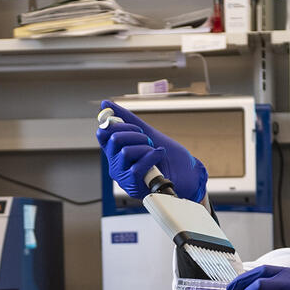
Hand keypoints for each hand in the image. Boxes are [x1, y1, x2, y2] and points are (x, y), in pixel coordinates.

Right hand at [94, 100, 208, 201]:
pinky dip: (152, 158)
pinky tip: (159, 157)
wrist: (187, 172)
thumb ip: (127, 119)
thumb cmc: (167, 155)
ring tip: (155, 152)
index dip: (118, 125)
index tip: (136, 127)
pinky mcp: (133, 186)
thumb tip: (105, 104)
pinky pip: (136, 168)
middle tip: (148, 141)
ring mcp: (123, 176)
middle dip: (136, 135)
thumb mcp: (147, 132)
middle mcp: (116, 164)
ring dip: (146, 148)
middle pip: (114, 140)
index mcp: (116, 151)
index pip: (103, 134)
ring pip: (125, 152)